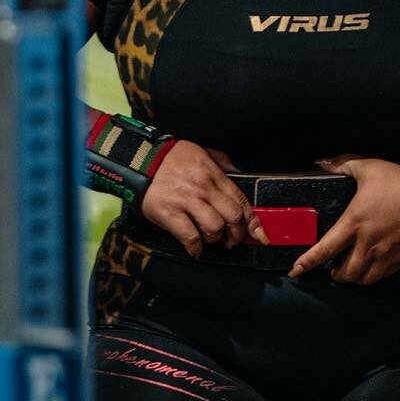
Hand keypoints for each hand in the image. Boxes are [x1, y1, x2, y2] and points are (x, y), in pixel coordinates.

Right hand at [141, 141, 266, 256]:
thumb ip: (221, 161)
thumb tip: (238, 172)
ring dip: (215, 239)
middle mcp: (203, 188)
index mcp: (213, 174)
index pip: (241, 200)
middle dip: (237, 234)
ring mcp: (187, 201)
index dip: (253, 221)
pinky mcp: (170, 214)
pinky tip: (195, 249)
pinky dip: (196, 248)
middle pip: (232, 217)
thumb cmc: (170, 158)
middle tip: (233, 240)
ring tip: (210, 240)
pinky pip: (190, 236)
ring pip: (214, 228)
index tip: (259, 235)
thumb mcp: (200, 151)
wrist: (139, 161)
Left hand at [288, 157, 399, 285]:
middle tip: (331, 269)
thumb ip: (342, 164)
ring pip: (363, 280)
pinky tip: (371, 269)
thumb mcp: (368, 167)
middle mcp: (368, 243)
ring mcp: (385, 254)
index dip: (307, 263)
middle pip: (344, 273)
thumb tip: (322, 162)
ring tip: (350, 271)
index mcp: (354, 222)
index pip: (324, 250)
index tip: (295, 271)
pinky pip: (382, 277)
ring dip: (353, 278)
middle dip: (334, 275)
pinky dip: (372, 277)